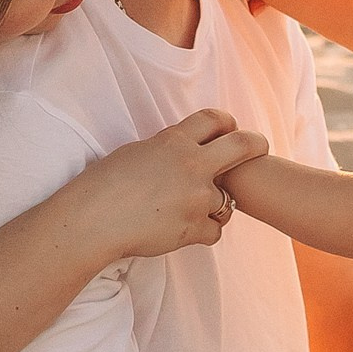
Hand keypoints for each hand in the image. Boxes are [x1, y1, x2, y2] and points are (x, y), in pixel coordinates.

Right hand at [77, 111, 268, 259]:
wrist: (92, 221)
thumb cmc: (102, 185)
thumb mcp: (136, 152)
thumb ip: (167, 150)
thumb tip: (182, 151)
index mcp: (174, 141)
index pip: (214, 119)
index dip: (226, 122)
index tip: (231, 128)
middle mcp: (192, 165)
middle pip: (243, 146)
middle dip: (256, 145)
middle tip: (260, 149)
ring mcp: (197, 197)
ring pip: (226, 201)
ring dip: (211, 207)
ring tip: (182, 211)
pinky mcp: (194, 228)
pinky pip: (215, 231)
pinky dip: (202, 232)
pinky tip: (180, 231)